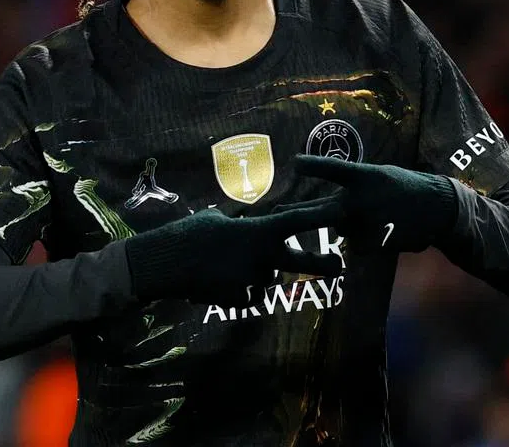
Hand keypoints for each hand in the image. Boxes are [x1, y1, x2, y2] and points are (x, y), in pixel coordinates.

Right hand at [125, 196, 344, 305]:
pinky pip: (248, 295)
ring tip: (225, 265)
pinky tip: (218, 282)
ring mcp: (250, 280)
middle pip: (301, 262)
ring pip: (266, 280)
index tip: (342, 210)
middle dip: (323, 264)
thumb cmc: (188, 234)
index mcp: (256, 231)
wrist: (165, 264)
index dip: (320, 215)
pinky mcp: (239, 299)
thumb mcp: (216, 220)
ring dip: (255, 274)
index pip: (295, 221)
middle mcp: (260, 256)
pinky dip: (238, 289)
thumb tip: (244, 224)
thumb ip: (239, 224)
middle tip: (339, 264)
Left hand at [288, 154, 458, 252]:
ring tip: (377, 215)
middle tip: (274, 213)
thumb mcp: (378, 176)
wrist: (437, 208)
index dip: (314, 165)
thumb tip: (320, 209)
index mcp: (365, 176)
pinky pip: (355, 244)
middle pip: (321, 211)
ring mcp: (368, 225)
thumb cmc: (403, 186)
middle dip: (295, 215)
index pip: (334, 169)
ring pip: (342, 229)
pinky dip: (362, 239)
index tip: (295, 163)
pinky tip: (382, 229)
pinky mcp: (374, 244)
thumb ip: (349, 190)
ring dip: (349, 225)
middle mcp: (363, 201)